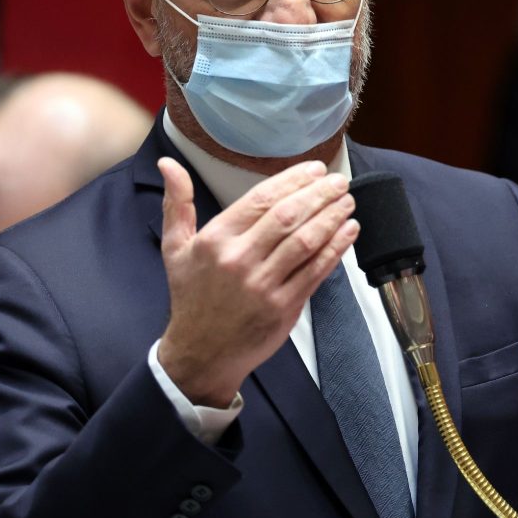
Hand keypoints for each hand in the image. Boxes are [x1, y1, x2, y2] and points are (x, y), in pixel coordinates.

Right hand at [156, 157, 358, 406]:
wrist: (201, 354)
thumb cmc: (191, 296)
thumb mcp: (175, 247)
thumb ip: (177, 203)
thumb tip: (168, 163)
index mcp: (216, 240)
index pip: (261, 199)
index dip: (293, 181)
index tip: (315, 170)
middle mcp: (239, 260)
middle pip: (288, 217)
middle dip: (319, 194)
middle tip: (340, 181)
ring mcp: (263, 286)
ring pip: (305, 242)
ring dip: (332, 218)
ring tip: (347, 201)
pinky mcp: (283, 308)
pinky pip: (315, 271)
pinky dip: (335, 249)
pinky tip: (348, 231)